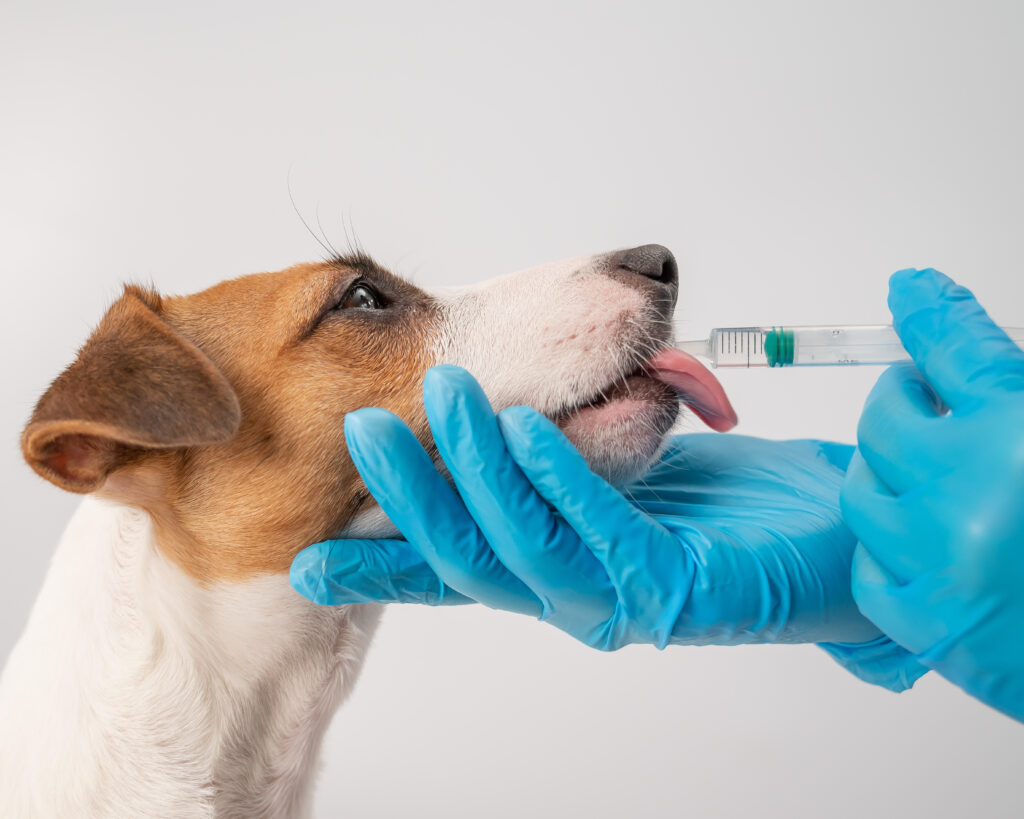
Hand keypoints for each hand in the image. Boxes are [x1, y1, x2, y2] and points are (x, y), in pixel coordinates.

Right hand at [292, 366, 906, 669]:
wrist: (833, 542)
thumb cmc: (721, 505)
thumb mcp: (616, 470)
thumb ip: (550, 455)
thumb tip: (489, 405)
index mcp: (545, 567)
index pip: (444, 564)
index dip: (374, 562)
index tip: (303, 554)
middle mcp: (566, 594)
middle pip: (463, 555)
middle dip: (407, 493)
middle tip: (361, 428)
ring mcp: (614, 598)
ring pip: (518, 542)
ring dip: (473, 469)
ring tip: (447, 396)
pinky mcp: (669, 589)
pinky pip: (599, 530)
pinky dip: (556, 476)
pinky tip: (528, 429)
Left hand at [842, 268, 1023, 720]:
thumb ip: (1017, 404)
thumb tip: (966, 369)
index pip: (959, 348)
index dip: (930, 313)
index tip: (909, 290)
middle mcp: (972, 491)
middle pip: (887, 415)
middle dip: (900, 398)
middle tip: (917, 397)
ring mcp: (938, 559)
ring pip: (862, 487)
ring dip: (883, 469)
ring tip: (919, 469)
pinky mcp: (922, 621)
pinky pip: (867, 561)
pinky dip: (887, 544)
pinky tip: (917, 538)